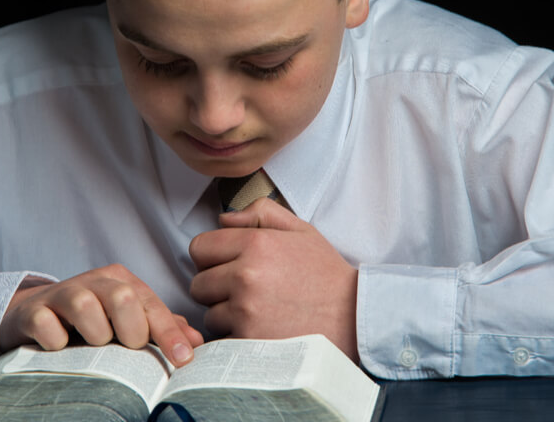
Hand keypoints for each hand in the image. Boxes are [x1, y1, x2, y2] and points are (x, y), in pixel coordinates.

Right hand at [0, 264, 204, 366]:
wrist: (34, 315)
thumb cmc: (90, 321)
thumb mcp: (126, 321)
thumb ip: (160, 328)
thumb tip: (195, 342)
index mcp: (120, 281)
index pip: (151, 304)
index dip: (169, 333)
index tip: (183, 360)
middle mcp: (93, 282)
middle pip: (122, 297)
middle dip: (131, 330)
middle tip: (127, 347)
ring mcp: (60, 294)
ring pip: (84, 305)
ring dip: (95, 334)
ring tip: (93, 345)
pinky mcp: (32, 311)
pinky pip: (46, 323)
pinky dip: (56, 340)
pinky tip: (59, 347)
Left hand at [189, 198, 358, 360]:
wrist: (355, 318)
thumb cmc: (326, 275)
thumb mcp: (301, 231)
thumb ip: (260, 214)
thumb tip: (222, 218)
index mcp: (256, 243)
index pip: (199, 248)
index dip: (211, 258)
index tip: (228, 266)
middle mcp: (246, 275)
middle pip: (198, 284)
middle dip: (216, 288)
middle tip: (245, 292)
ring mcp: (245, 310)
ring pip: (209, 314)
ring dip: (226, 316)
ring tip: (257, 313)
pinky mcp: (248, 340)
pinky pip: (222, 339)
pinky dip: (235, 338)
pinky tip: (260, 330)